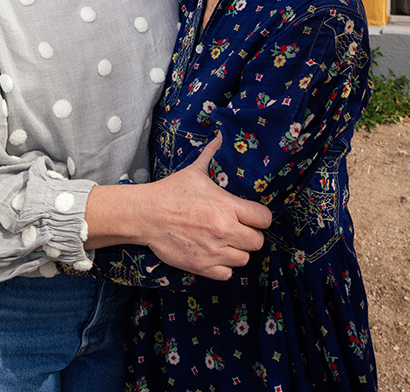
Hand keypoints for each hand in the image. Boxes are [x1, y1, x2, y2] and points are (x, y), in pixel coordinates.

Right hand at [139, 133, 270, 279]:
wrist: (145, 215)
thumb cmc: (171, 191)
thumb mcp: (194, 171)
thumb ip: (212, 154)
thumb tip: (221, 135)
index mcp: (226, 206)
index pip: (264, 219)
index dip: (261, 218)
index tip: (253, 216)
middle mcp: (223, 230)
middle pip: (257, 242)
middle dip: (250, 235)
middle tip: (239, 229)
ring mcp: (213, 250)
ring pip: (244, 259)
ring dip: (237, 251)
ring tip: (226, 242)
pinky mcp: (201, 266)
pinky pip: (227, 274)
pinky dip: (223, 266)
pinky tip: (215, 254)